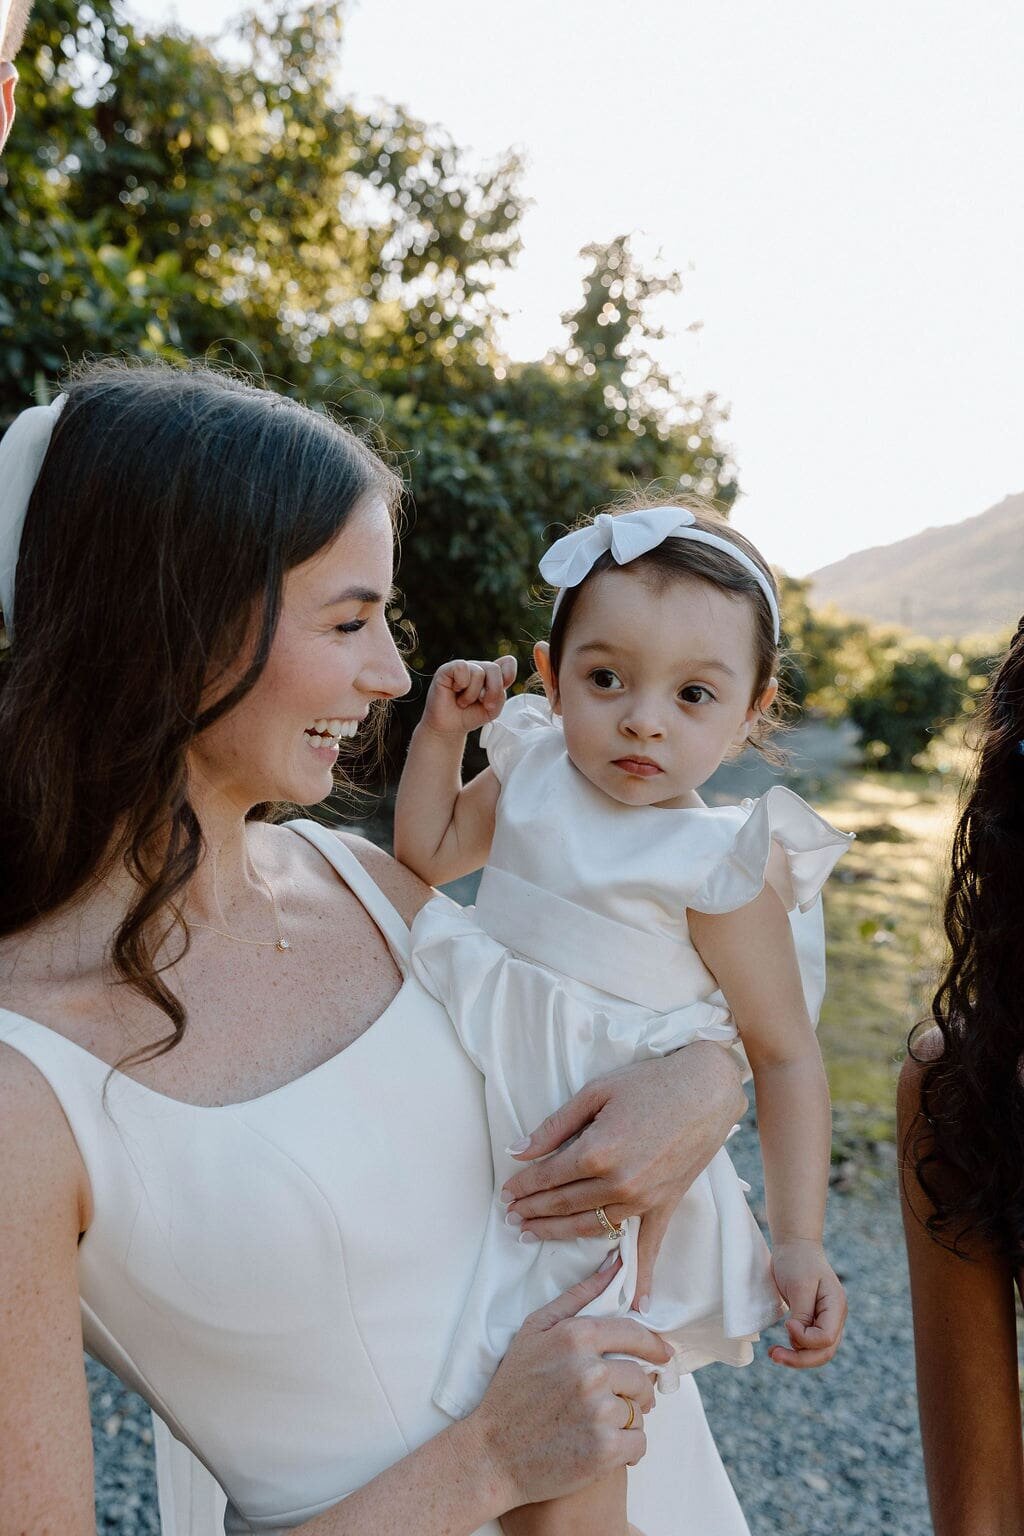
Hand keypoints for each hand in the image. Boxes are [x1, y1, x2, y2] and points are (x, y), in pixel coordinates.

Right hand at [420, 656, 516, 738]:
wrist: (448, 727)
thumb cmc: (469, 716)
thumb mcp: (492, 710)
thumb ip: (500, 695)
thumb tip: (496, 682)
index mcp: (491, 676)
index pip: (508, 662)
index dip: (509, 675)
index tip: (499, 694)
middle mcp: (478, 668)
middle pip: (495, 668)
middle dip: (493, 691)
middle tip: (485, 705)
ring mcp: (463, 667)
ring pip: (478, 672)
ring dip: (472, 694)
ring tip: (464, 702)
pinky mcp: (447, 669)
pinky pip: (462, 667)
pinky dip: (461, 683)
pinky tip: (455, 690)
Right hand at [467, 1258, 668, 1508]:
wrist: (492, 1455)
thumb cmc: (513, 1390)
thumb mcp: (534, 1332)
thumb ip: (577, 1296)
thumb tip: (614, 1264)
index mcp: (575, 1337)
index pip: (635, 1334)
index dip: (653, 1346)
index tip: (662, 1355)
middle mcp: (590, 1371)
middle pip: (640, 1376)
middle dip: (637, 1390)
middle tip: (623, 1402)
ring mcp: (598, 1411)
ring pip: (640, 1411)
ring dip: (628, 1420)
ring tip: (603, 1426)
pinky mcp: (604, 1450)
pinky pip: (639, 1444)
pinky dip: (629, 1450)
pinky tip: (607, 1449)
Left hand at [501, 1043, 746, 1309]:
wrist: (706, 1090)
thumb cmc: (648, 1083)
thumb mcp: (595, 1092)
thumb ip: (555, 1126)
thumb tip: (518, 1149)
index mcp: (596, 1152)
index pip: (547, 1177)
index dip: (523, 1186)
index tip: (505, 1193)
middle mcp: (617, 1183)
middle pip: (563, 1204)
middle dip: (532, 1211)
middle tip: (510, 1217)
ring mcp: (643, 1199)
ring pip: (590, 1225)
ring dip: (558, 1232)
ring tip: (533, 1235)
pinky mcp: (665, 1205)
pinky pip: (648, 1246)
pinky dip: (641, 1276)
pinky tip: (635, 1302)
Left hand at [768, 1239, 846, 1367]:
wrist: (795, 1245)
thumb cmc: (797, 1261)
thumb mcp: (799, 1286)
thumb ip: (802, 1315)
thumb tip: (798, 1338)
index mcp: (836, 1306)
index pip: (826, 1338)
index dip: (805, 1338)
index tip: (786, 1324)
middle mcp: (835, 1317)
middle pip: (824, 1352)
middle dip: (800, 1359)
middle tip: (774, 1355)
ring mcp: (826, 1320)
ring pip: (817, 1352)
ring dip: (796, 1357)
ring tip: (774, 1353)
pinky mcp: (814, 1321)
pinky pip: (808, 1343)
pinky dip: (795, 1348)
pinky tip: (780, 1346)